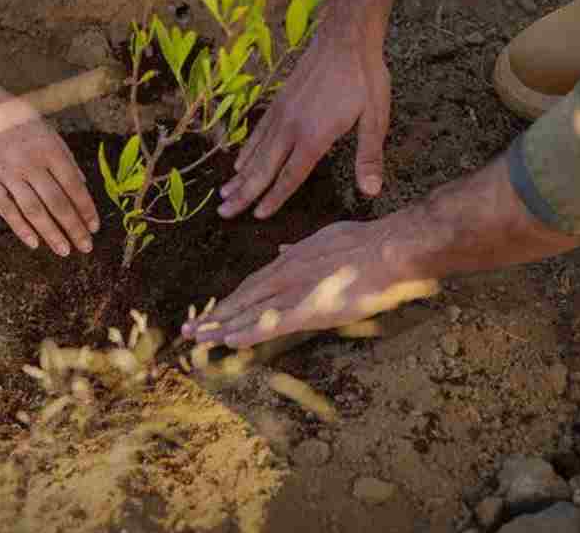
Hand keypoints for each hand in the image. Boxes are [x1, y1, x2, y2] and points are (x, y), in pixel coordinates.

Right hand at [0, 76, 98, 256]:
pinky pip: (6, 209)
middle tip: (86, 247)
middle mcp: (30, 163)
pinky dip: (21, 228)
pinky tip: (34, 243)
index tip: (95, 227)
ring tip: (64, 250)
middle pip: (57, 202)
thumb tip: (82, 183)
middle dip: (74, 227)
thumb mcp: (45, 128)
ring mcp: (7, 173)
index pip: (74, 185)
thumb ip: (63, 155)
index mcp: (48, 148)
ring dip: (52, 233)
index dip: (86, 209)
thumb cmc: (12, 115)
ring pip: (34, 210)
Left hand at [183, 213, 438, 347]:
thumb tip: (282, 250)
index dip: (231, 300)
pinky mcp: (308, 309)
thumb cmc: (366, 243)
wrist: (389, 249)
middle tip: (189, 330)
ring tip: (197, 338)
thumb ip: (301, 248)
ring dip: (222, 327)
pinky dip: (249, 332)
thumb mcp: (325, 238)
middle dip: (216, 315)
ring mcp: (295, 292)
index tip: (214, 311)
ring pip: (250, 313)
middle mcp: (285, 275)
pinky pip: (271, 324)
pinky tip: (230, 341)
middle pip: (242, 299)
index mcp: (290, 261)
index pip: (252, 285)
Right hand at [218, 30, 389, 218]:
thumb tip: (371, 191)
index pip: (290, 176)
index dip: (274, 198)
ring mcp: (281, 113)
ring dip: (239, 176)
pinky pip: (257, 132)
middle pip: (263, 169)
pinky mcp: (279, 101)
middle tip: (223, 213)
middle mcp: (291, 127)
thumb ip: (369, 156)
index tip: (257, 216)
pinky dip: (245, 150)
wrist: (345, 35)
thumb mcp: (375, 118)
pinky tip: (238, 161)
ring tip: (223, 193)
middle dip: (243, 194)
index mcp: (314, 137)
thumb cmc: (364, 77)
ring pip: (255, 152)